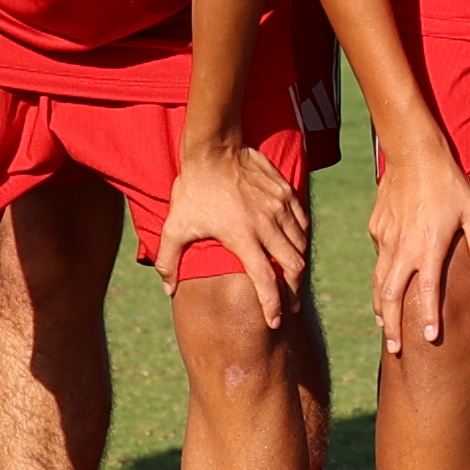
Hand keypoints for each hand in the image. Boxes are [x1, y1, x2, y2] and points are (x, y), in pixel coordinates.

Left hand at [162, 140, 309, 328]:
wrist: (214, 148)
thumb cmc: (193, 189)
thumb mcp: (174, 226)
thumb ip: (168, 260)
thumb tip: (167, 288)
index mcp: (243, 238)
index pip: (265, 281)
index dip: (273, 305)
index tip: (275, 321)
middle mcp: (267, 225)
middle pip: (294, 266)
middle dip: (294, 289)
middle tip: (290, 303)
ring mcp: (279, 207)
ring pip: (301, 244)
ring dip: (298, 265)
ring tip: (293, 277)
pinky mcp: (285, 193)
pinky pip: (302, 221)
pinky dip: (301, 238)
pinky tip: (295, 244)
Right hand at [365, 135, 469, 355]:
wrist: (414, 153)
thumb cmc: (451, 183)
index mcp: (429, 247)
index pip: (426, 292)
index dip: (427, 317)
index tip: (429, 339)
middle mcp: (403, 248)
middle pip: (391, 296)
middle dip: (391, 326)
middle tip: (394, 350)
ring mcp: (386, 239)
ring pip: (378, 281)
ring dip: (381, 308)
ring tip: (384, 327)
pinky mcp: (377, 229)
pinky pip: (378, 258)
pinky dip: (380, 277)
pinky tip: (386, 285)